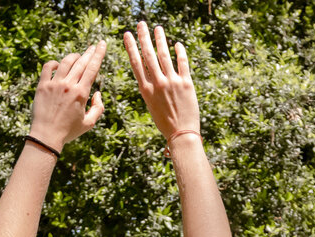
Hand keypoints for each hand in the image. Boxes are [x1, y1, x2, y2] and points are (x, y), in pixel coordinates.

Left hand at [28, 41, 106, 149]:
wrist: (46, 136)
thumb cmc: (69, 131)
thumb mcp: (89, 123)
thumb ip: (98, 108)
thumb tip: (97, 93)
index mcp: (81, 93)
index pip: (92, 68)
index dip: (98, 54)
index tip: (102, 44)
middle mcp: (68, 85)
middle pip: (81, 62)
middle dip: (89, 52)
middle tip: (94, 46)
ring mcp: (54, 84)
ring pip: (66, 62)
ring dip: (74, 56)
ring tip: (78, 56)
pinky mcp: (42, 86)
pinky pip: (48, 67)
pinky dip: (54, 63)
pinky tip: (58, 65)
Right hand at [123, 22, 198, 141]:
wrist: (181, 134)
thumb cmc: (165, 123)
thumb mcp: (151, 106)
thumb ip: (151, 88)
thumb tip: (150, 74)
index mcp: (146, 90)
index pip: (136, 63)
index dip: (131, 47)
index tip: (127, 35)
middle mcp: (158, 84)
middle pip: (149, 55)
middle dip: (144, 37)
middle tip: (141, 24)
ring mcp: (172, 82)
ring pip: (165, 55)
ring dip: (161, 40)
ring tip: (158, 28)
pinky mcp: (187, 83)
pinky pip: (183, 63)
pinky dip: (180, 52)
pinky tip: (177, 44)